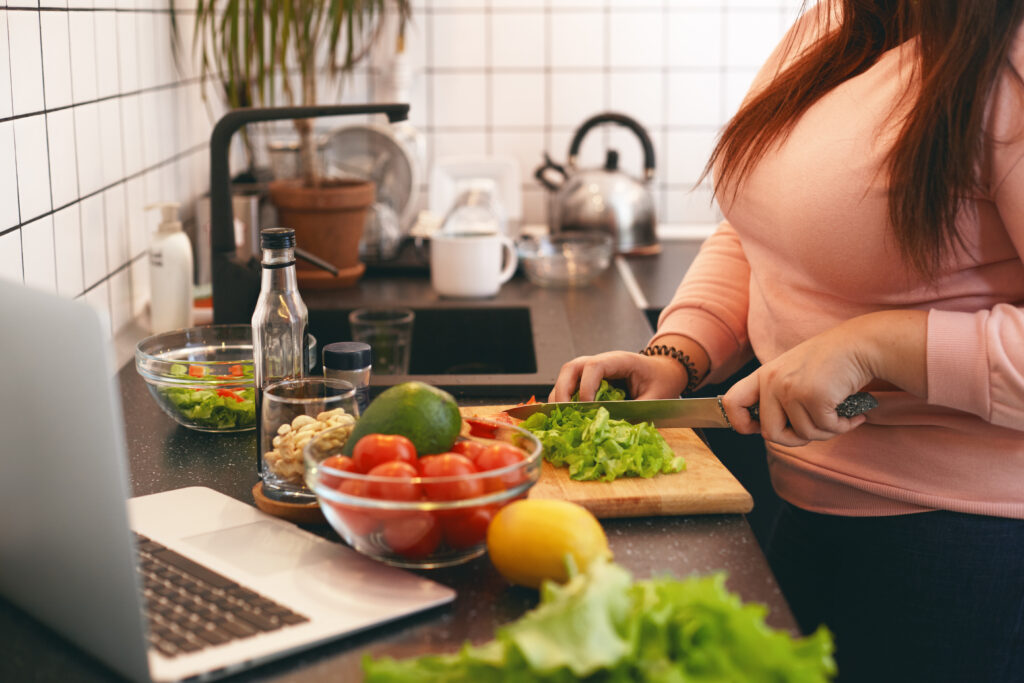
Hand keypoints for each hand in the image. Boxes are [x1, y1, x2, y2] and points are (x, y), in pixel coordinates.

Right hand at [549, 335, 708, 401]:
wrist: (665, 372)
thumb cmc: (662, 380)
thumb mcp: (656, 397)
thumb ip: (637, 411)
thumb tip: (615, 429)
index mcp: (619, 360)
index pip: (594, 367)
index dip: (586, 387)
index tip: (587, 407)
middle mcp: (601, 362)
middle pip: (571, 368)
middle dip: (563, 390)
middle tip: (561, 412)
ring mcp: (593, 370)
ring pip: (566, 377)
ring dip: (559, 395)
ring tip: (559, 417)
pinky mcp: (590, 380)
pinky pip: (570, 386)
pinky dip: (564, 400)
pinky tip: (565, 416)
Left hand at [721, 310, 926, 445]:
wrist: (860, 345)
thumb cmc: (831, 363)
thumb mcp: (793, 373)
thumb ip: (777, 397)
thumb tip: (768, 431)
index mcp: (764, 375)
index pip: (731, 403)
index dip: (741, 423)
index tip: (758, 429)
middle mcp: (772, 381)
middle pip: (770, 433)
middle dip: (795, 439)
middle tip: (816, 429)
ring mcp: (791, 388)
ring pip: (802, 435)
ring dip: (826, 431)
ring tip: (839, 414)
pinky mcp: (813, 396)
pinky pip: (825, 429)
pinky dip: (842, 426)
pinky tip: (852, 414)